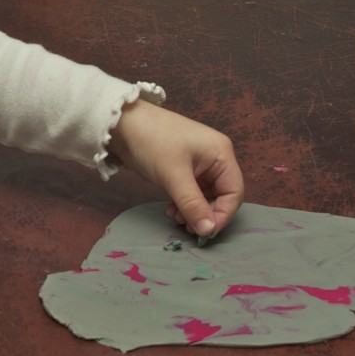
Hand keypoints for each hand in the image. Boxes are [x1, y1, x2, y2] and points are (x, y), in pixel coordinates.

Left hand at [108, 98, 243, 238]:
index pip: (234, 192)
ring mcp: (198, 162)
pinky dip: (184, 203)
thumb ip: (193, 204)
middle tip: (187, 227)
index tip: (205, 232)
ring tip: (175, 218)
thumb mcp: (173, 175)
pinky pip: (191, 191)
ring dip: (193, 210)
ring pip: (205, 195)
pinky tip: (171, 210)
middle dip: (206, 214)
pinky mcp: (182, 167)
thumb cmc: (152, 143)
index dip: (222, 214)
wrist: (120, 123)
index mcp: (221, 154)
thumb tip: (209, 231)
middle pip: (221, 195)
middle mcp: (214, 158)